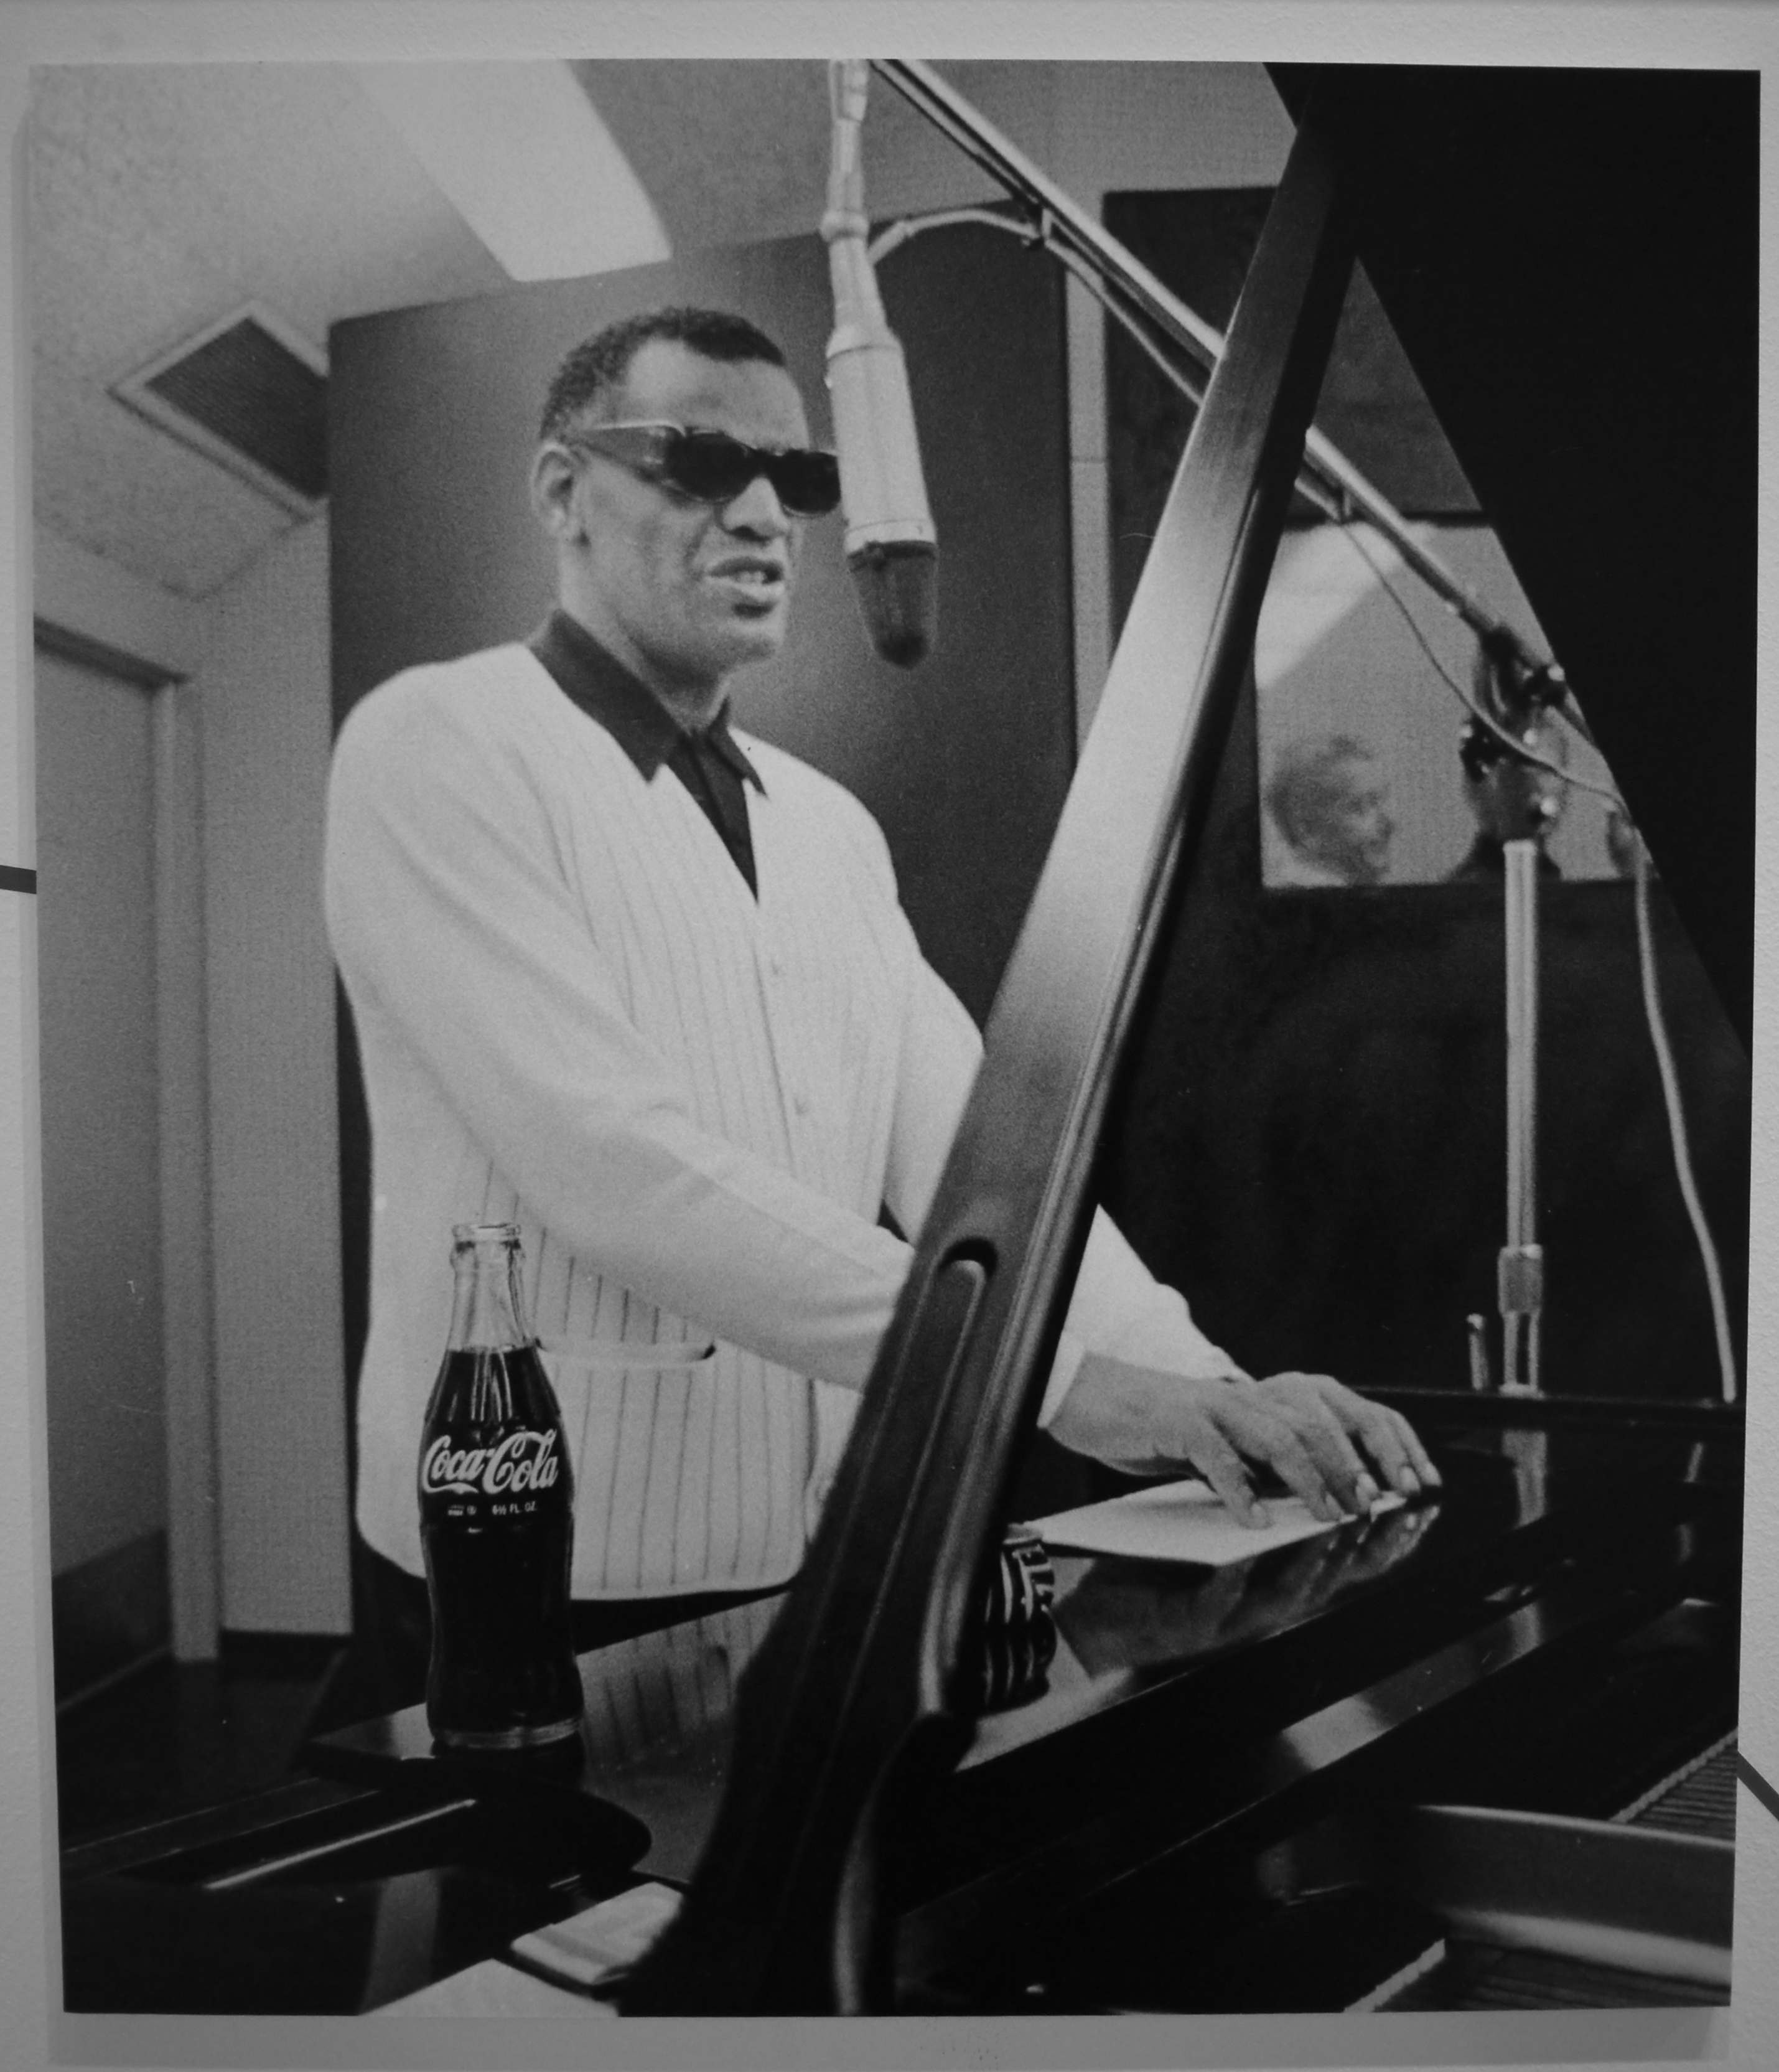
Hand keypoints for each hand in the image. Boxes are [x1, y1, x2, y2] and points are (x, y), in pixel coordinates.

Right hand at [1046, 1358, 1441, 1527]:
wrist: (1096, 1399)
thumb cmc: (1165, 1428)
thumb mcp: (1230, 1444)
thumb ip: (1271, 1461)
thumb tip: (1331, 1497)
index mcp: (1269, 1397)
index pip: (1344, 1411)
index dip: (1385, 1442)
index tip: (1412, 1482)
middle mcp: (1250, 1394)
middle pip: (1319, 1423)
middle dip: (1354, 1465)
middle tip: (1374, 1505)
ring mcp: (1216, 1405)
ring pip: (1278, 1435)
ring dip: (1310, 1478)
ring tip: (1330, 1514)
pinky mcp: (1180, 1422)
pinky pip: (1218, 1455)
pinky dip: (1240, 1488)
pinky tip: (1254, 1519)